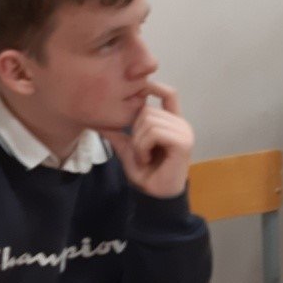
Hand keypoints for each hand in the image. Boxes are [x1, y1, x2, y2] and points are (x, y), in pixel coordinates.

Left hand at [99, 81, 193, 198]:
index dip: (155, 87)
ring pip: (148, 121)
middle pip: (147, 110)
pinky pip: (154, 132)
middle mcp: (180, 124)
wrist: (155, 195)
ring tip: (144, 157)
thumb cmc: (146, 173)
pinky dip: (143, 146)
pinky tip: (147, 158)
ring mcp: (184, 131)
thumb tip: (98, 121)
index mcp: (171, 123)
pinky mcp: (183, 142)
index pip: (169, 94)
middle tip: (139, 152)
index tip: (140, 88)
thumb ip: (118, 134)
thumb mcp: (128, 149)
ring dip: (138, 142)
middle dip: (135, 132)